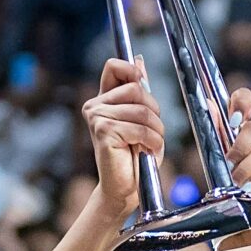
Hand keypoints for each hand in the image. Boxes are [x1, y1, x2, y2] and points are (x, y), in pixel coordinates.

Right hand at [83, 58, 166, 217]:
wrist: (124, 190)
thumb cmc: (135, 157)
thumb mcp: (141, 119)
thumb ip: (138, 92)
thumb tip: (139, 61)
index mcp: (103, 100)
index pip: (114, 66)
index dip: (132, 70)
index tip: (143, 83)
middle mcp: (95, 106)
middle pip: (136, 88)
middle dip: (154, 111)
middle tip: (151, 132)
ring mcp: (96, 118)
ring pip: (142, 109)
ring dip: (156, 130)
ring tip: (149, 145)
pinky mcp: (103, 131)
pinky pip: (140, 128)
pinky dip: (152, 141)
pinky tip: (146, 151)